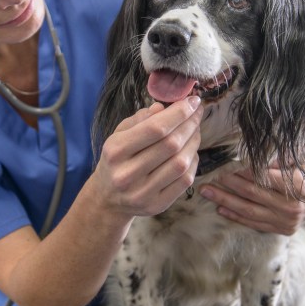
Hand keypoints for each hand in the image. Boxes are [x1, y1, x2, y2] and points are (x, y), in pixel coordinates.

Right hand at [92, 97, 203, 217]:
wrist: (107, 198)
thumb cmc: (116, 160)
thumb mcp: (118, 135)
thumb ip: (140, 119)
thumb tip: (165, 107)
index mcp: (116, 151)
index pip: (155, 128)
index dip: (179, 113)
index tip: (193, 101)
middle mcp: (127, 173)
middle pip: (171, 145)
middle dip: (190, 124)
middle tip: (197, 113)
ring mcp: (142, 192)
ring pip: (181, 163)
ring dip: (194, 142)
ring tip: (195, 130)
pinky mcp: (156, 205)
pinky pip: (185, 180)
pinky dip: (193, 162)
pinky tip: (191, 151)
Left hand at [200, 144, 304, 235]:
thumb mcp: (304, 154)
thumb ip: (283, 154)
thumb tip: (259, 154)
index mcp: (300, 186)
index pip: (265, 178)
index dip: (244, 172)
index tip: (226, 165)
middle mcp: (293, 207)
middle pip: (254, 195)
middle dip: (229, 185)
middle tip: (210, 177)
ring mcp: (288, 221)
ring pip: (250, 211)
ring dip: (225, 202)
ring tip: (207, 192)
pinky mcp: (283, 230)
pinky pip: (255, 224)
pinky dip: (236, 217)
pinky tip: (220, 208)